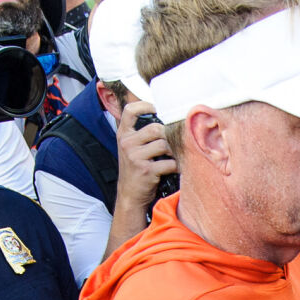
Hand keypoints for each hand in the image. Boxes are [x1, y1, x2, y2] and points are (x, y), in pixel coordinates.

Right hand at [114, 98, 175, 212]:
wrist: (130, 195)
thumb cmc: (135, 169)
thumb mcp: (131, 148)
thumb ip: (141, 134)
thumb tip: (165, 118)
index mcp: (123, 135)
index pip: (129, 111)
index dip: (144, 105)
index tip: (157, 108)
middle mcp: (127, 143)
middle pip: (156, 129)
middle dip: (168, 136)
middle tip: (172, 144)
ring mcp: (135, 157)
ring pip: (164, 145)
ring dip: (173, 151)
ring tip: (173, 156)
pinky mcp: (146, 170)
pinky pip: (169, 163)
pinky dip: (176, 166)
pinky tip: (175, 168)